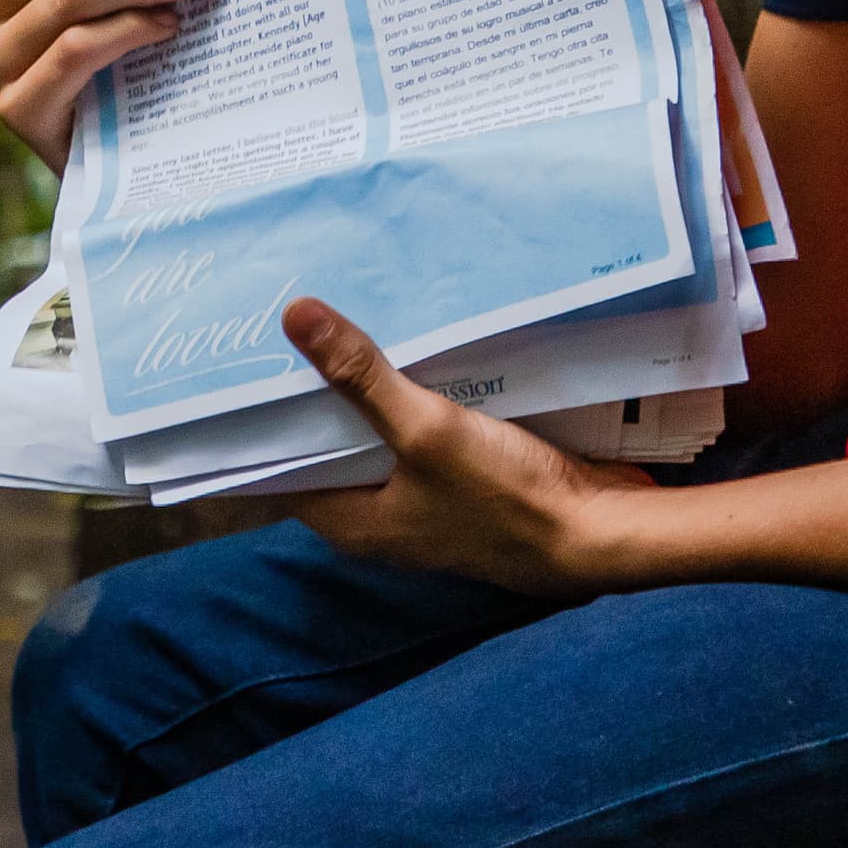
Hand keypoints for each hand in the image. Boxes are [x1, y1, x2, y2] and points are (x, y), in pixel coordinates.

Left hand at [283, 297, 656, 597]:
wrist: (597, 531)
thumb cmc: (503, 497)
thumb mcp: (425, 429)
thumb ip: (360, 376)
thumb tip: (294, 317)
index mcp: (351, 521)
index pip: (283, 466)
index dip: (265, 415)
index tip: (249, 355)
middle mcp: (380, 516)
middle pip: (332, 444)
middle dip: (317, 390)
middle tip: (294, 318)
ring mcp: (425, 499)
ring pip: (379, 435)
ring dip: (369, 388)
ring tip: (345, 316)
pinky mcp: (464, 479)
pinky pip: (422, 431)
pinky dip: (413, 395)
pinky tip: (414, 346)